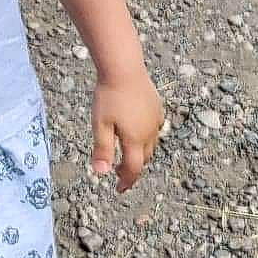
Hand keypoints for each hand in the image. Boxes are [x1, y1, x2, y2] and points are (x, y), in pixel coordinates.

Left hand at [91, 70, 166, 191]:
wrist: (124, 68)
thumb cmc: (109, 95)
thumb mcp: (100, 125)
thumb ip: (102, 150)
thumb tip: (101, 173)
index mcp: (135, 139)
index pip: (133, 169)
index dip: (126, 182)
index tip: (118, 189)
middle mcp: (149, 132)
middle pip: (143, 158)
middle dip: (132, 168)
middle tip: (118, 170)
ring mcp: (155, 120)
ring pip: (151, 145)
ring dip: (140, 154)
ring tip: (126, 153)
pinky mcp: (157, 108)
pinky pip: (155, 130)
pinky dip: (147, 138)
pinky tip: (137, 132)